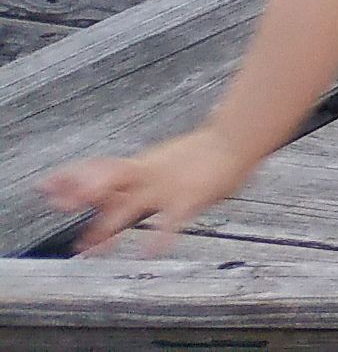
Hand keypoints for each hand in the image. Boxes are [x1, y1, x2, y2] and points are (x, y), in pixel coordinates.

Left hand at [42, 127, 252, 256]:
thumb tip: (113, 183)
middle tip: (57, 205)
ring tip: (93, 245)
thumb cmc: (203, 152)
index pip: (101, 172)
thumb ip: (139, 172)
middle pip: (108, 184)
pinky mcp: (190, 198)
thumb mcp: (164, 160)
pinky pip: (172, 221)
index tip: (47, 187)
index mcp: (142, 166)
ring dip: (110, 224)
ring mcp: (167, 187)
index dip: (72, 179)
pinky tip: (149, 253)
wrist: (237, 137)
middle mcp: (149, 176)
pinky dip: (160, 237)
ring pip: (132, 204)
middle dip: (81, 196)